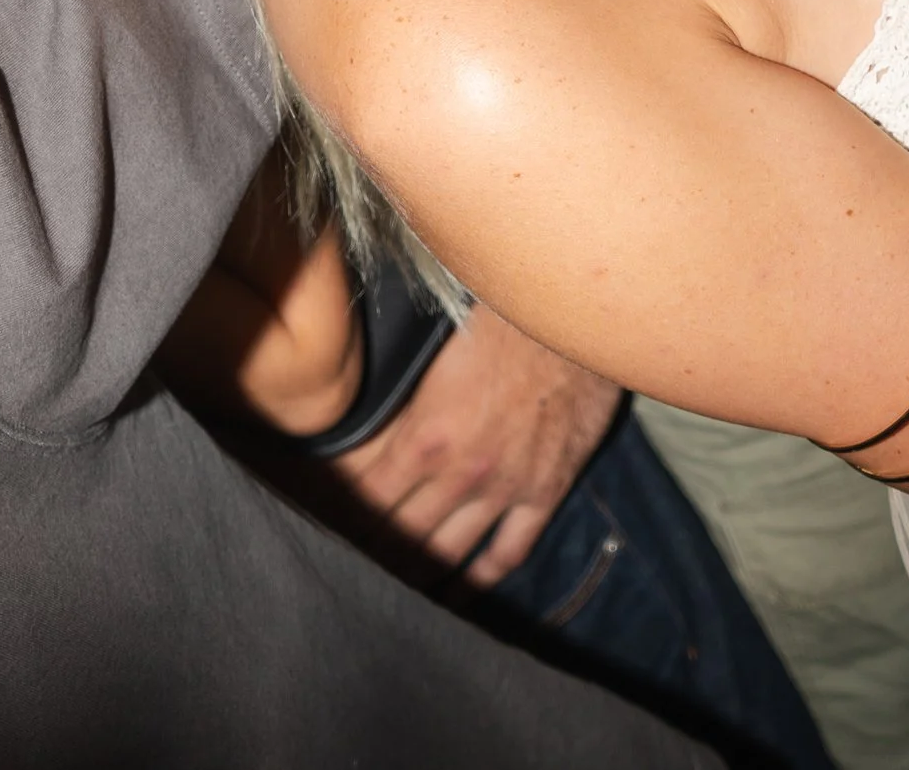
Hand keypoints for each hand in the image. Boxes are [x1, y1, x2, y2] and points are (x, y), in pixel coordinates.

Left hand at [330, 303, 619, 585]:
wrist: (571, 321)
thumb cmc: (501, 319)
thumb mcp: (438, 354)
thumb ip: (409, 401)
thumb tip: (375, 426)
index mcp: (427, 435)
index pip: (370, 498)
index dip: (348, 514)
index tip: (336, 521)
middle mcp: (461, 473)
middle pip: (405, 534)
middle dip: (378, 552)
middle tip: (363, 563)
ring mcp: (505, 488)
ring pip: (452, 553)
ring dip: (423, 574)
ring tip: (403, 588)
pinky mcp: (545, 492)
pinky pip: (510, 551)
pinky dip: (485, 576)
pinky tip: (468, 587)